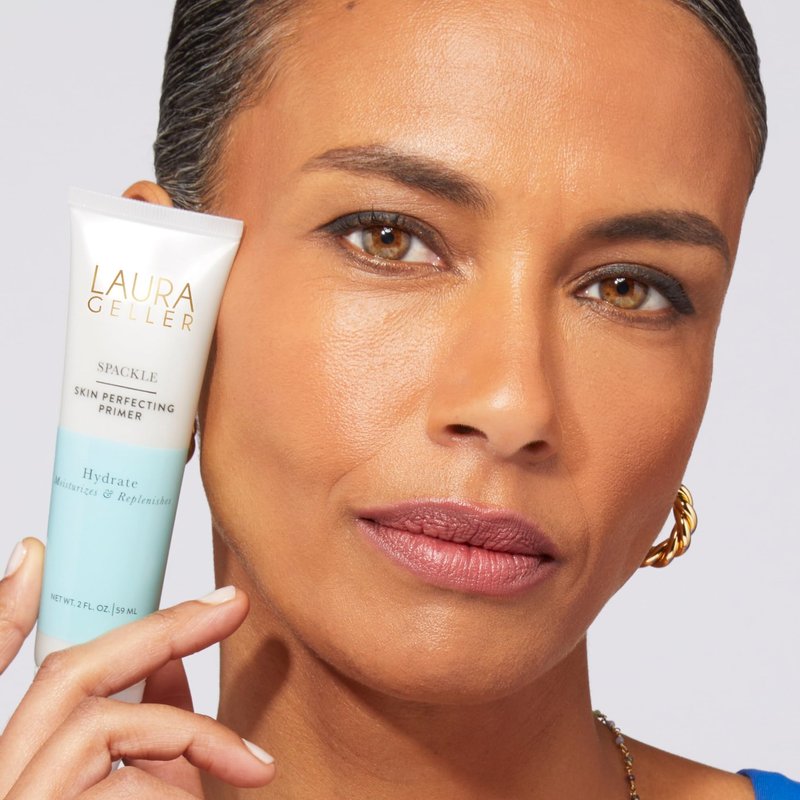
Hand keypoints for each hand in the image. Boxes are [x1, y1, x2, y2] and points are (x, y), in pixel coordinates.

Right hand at [0, 537, 275, 797]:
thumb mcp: (147, 797)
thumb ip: (152, 737)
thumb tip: (172, 662)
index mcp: (21, 763)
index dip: (5, 613)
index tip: (36, 558)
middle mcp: (4, 779)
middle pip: (66, 676)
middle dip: (159, 630)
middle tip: (231, 603)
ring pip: (99, 724)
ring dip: (190, 732)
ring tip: (252, 765)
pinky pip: (126, 784)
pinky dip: (177, 790)